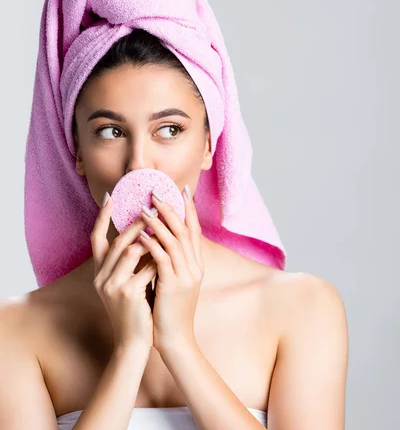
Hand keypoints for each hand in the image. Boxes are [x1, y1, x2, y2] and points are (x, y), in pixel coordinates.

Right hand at [90, 194, 158, 351]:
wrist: (134, 342)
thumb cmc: (135, 310)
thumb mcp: (126, 282)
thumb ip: (129, 260)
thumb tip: (142, 231)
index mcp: (99, 272)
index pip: (96, 238)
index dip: (102, 217)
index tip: (110, 196)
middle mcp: (101, 277)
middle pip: (118, 240)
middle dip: (136, 222)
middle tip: (151, 205)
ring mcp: (113, 286)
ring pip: (132, 250)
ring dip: (150, 237)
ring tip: (163, 226)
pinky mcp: (128, 294)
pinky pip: (147, 268)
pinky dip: (159, 258)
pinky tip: (170, 254)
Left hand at [138, 186, 203, 353]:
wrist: (175, 340)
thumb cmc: (170, 311)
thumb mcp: (176, 282)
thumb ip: (172, 262)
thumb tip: (160, 241)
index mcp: (196, 265)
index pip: (194, 230)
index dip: (189, 209)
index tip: (182, 190)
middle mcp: (194, 267)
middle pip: (185, 230)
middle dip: (171, 209)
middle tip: (157, 192)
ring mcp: (186, 276)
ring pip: (174, 241)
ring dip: (159, 223)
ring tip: (145, 209)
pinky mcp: (173, 286)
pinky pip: (162, 259)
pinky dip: (152, 244)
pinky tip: (141, 235)